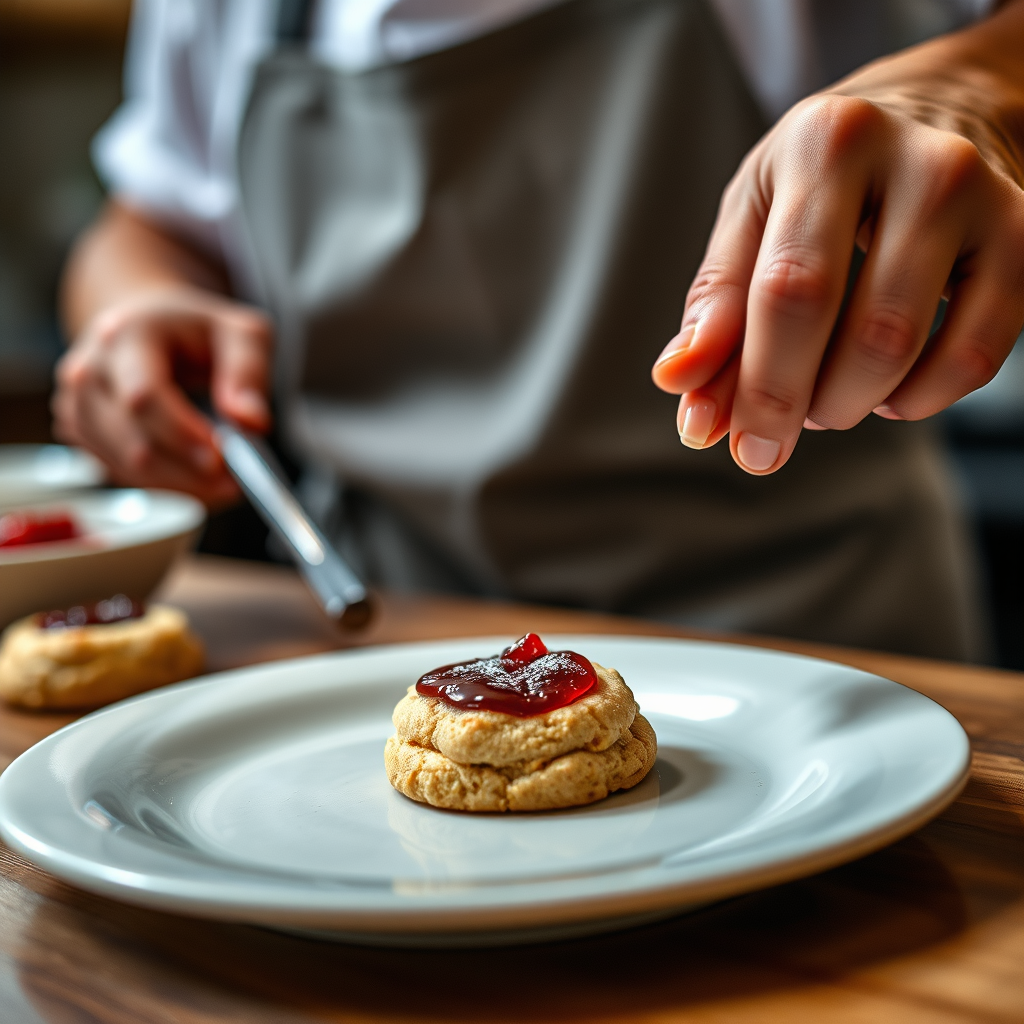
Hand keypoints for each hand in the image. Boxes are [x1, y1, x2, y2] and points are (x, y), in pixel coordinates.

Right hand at [53, 287, 271, 505]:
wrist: (147, 325)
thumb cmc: (196, 331)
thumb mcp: (240, 333)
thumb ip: (249, 373)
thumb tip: (251, 422)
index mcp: (127, 335)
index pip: (145, 397)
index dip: (183, 435)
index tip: (222, 458)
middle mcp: (90, 369)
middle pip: (135, 441)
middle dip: (191, 472)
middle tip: (235, 481)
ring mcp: (77, 402)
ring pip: (127, 466)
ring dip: (181, 484)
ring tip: (222, 479)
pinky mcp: (78, 429)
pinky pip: (120, 473)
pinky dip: (163, 484)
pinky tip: (193, 474)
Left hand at [651, 22, 1023, 474]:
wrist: (936, 114)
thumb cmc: (822, 179)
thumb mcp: (751, 217)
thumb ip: (715, 305)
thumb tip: (679, 384)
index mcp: (829, 144)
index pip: (791, 292)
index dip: (763, 386)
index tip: (741, 446)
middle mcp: (922, 162)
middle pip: (863, 332)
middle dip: (809, 405)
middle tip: (784, 422)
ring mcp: (989, 202)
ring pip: (916, 353)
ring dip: (855, 404)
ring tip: (826, 392)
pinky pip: (976, 361)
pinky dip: (917, 398)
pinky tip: (887, 382)